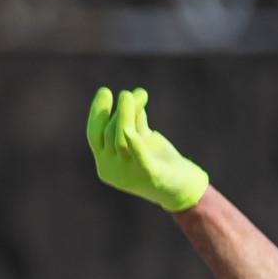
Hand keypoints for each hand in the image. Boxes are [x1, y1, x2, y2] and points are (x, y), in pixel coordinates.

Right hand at [86, 87, 209, 212]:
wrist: (182, 187)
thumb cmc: (159, 161)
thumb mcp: (144, 139)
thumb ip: (136, 122)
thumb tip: (132, 98)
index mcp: (105, 162)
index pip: (95, 135)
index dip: (97, 112)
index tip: (105, 91)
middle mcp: (112, 170)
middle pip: (110, 134)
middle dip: (119, 111)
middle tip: (127, 94)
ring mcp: (129, 176)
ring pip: (123, 140)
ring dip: (128, 115)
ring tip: (138, 94)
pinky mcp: (150, 176)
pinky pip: (140, 158)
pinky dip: (135, 144)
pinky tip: (130, 130)